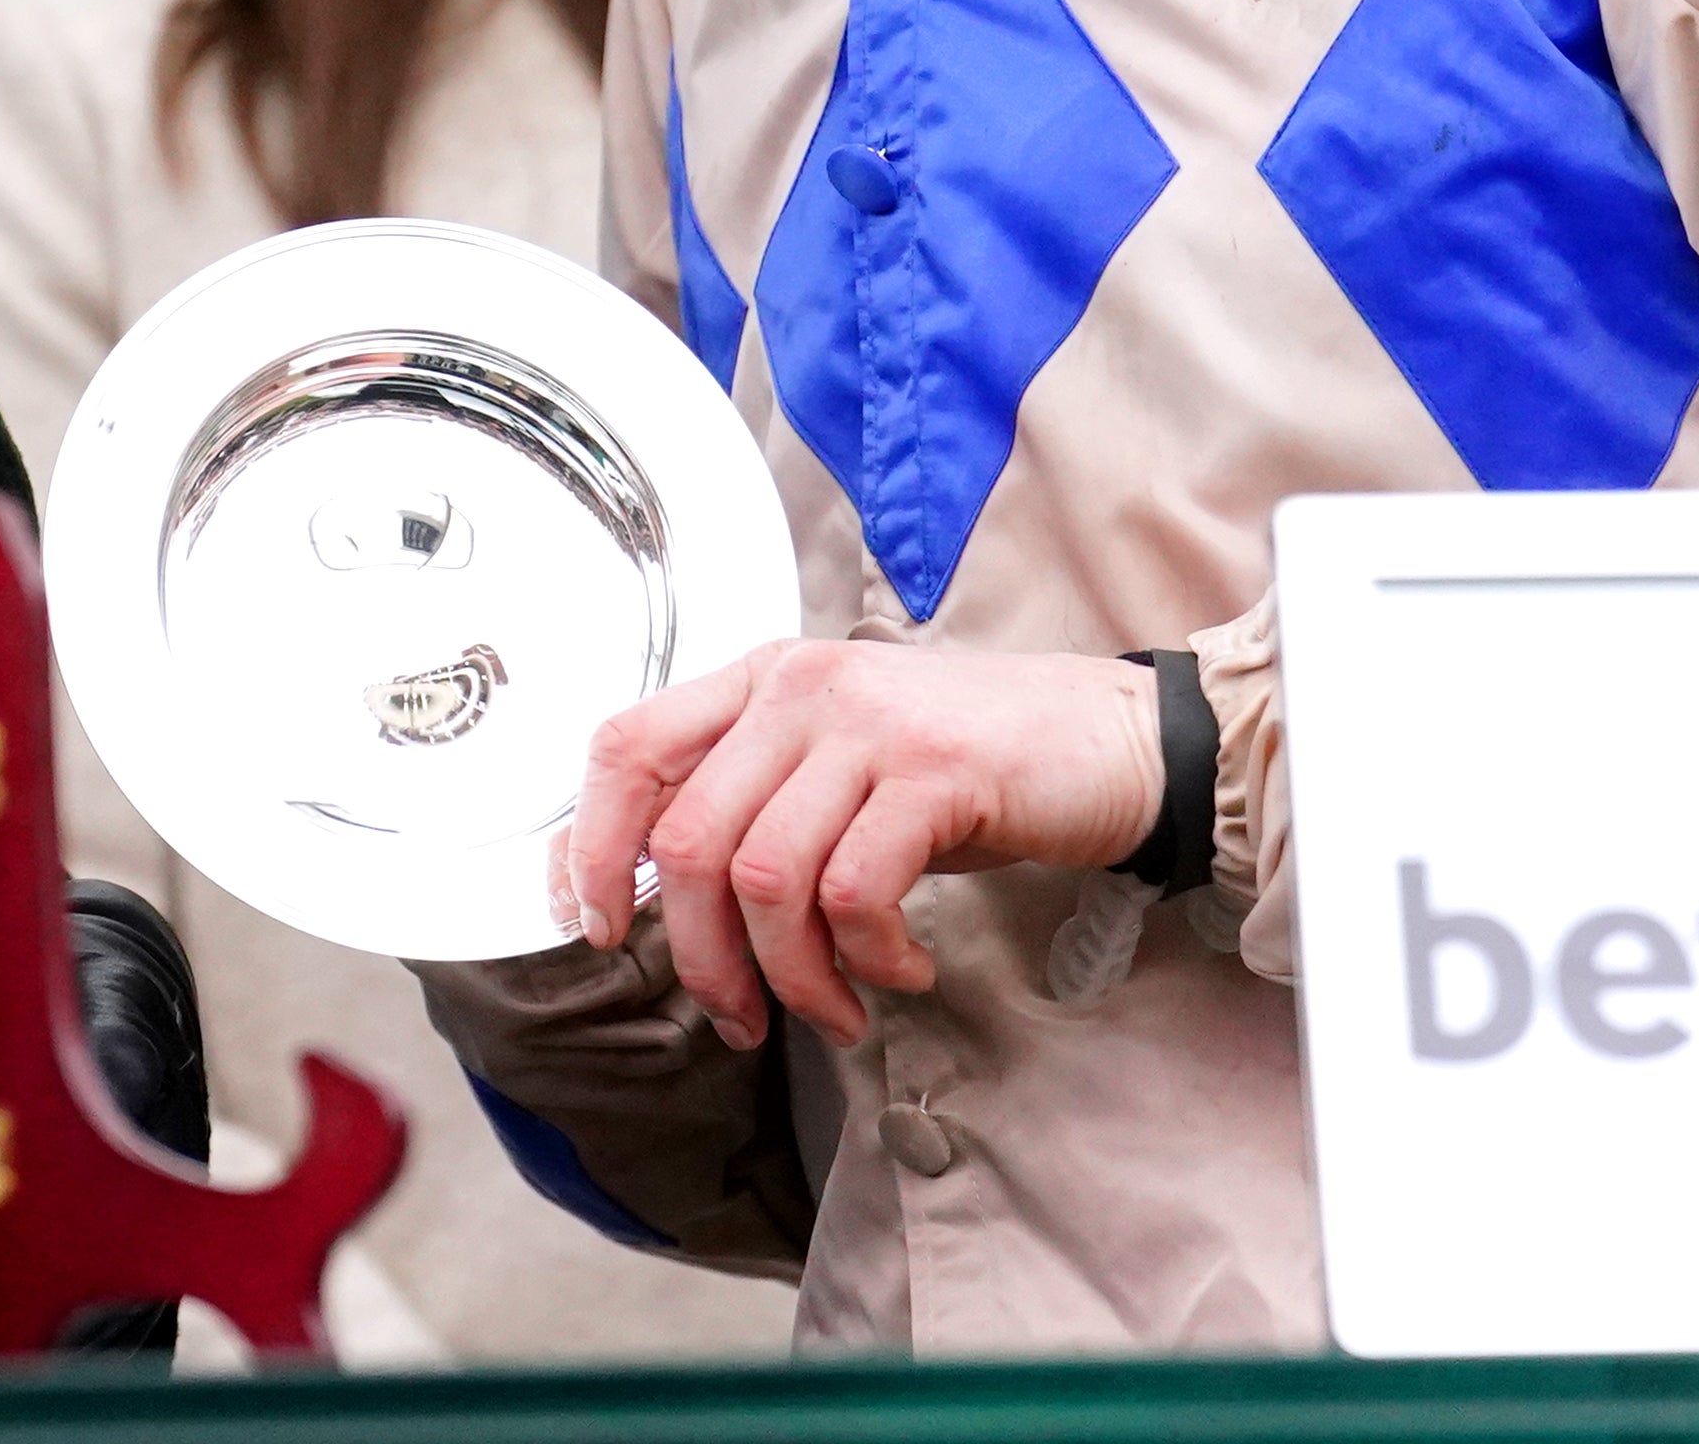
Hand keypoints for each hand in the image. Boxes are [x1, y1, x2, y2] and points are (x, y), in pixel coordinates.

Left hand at [561, 642, 1165, 1051]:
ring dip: (790, 975)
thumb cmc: (969, 766)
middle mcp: (801, 689)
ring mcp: (868, 724)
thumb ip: (756, 804)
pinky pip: (854, 893)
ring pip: (765, 879)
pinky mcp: (935, 772)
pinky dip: (867, 959)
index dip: (588, 846)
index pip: (626, 746)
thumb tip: (657, 901)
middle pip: (687, 840)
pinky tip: (902, 973)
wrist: (1110, 740)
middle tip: (743, 1017)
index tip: (600, 929)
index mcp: (761, 680)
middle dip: (702, 957)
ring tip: (834, 1009)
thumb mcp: (840, 764)